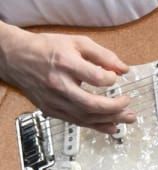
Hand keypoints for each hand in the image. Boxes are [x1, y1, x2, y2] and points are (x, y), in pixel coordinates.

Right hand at [0, 27, 132, 133]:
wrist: (16, 58)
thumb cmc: (48, 48)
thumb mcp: (77, 42)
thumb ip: (103, 55)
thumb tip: (124, 69)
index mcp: (66, 64)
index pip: (95, 77)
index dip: (111, 79)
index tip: (116, 76)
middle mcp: (59, 85)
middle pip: (90, 103)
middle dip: (115, 107)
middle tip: (129, 103)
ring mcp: (53, 100)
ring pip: (84, 116)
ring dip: (110, 120)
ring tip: (128, 118)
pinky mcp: (51, 110)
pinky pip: (76, 121)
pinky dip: (95, 126)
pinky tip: (111, 126)